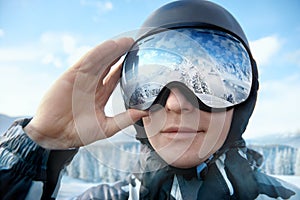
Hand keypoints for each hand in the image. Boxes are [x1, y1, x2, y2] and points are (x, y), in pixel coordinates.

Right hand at [24, 37, 147, 148]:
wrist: (55, 136)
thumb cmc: (78, 133)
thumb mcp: (107, 127)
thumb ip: (125, 119)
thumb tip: (143, 113)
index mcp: (100, 95)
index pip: (115, 77)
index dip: (125, 68)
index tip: (138, 60)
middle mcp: (92, 85)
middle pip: (109, 65)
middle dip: (121, 55)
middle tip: (134, 45)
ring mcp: (82, 79)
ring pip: (100, 60)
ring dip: (112, 50)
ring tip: (126, 42)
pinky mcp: (71, 75)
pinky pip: (87, 61)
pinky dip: (98, 53)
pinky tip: (110, 46)